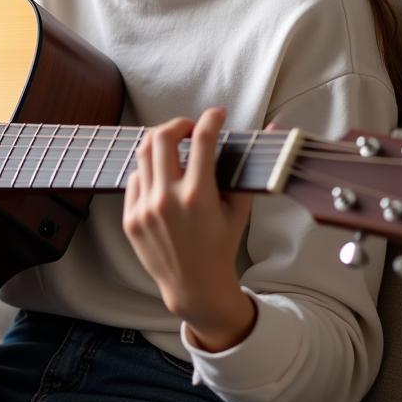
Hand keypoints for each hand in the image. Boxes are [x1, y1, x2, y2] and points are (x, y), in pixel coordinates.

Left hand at [123, 107, 255, 350]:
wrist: (194, 287)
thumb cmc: (221, 247)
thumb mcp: (239, 211)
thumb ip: (247, 170)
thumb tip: (271, 131)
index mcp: (198, 197)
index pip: (202, 140)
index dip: (210, 119)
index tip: (216, 114)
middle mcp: (168, 200)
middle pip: (162, 137)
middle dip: (178, 124)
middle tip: (190, 128)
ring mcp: (145, 209)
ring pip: (143, 154)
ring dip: (160, 143)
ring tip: (175, 147)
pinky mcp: (130, 218)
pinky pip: (135, 179)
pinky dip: (149, 171)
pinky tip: (163, 178)